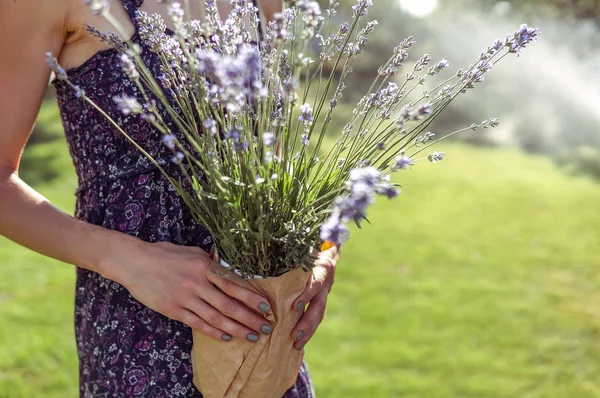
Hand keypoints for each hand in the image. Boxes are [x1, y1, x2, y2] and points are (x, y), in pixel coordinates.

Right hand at [104, 239, 272, 342]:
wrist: (135, 262)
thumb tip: (229, 272)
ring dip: (236, 328)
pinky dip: (213, 331)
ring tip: (251, 336)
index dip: (251, 297)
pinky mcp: (174, 310)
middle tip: (266, 326)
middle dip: (250, 317)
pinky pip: (197, 323)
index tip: (265, 306)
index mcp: (204, 266)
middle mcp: (197, 282)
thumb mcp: (192, 252)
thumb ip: (210, 263)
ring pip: (216, 317)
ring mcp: (185, 297)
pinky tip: (226, 337)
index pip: (233, 284)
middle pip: (229, 304)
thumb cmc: (165, 254)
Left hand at [290, 246, 338, 349]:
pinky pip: (316, 316)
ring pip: (318, 314)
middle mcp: (325, 281)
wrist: (330, 242)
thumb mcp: (304, 240)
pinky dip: (308, 329)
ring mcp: (324, 291)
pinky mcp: (320, 298)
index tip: (295, 305)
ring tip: (296, 344)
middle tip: (294, 336)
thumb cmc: (309, 240)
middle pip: (318, 305)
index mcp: (322, 266)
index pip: (317, 282)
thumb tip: (268, 239)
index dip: (307, 294)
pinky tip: (298, 342)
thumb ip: (290, 242)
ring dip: (308, 330)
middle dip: (307, 322)